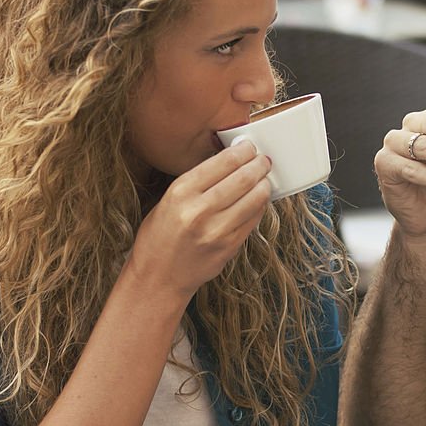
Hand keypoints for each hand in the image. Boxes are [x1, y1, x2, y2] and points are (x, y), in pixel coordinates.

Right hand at [129, 141, 271, 299]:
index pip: (222, 163)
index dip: (242, 151)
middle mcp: (199, 211)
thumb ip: (196, 182)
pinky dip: (260, 206)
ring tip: (265, 177)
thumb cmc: (159, 237)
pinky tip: (259, 199)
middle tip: (263, 160)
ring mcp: (217, 231)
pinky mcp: (230, 247)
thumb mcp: (168, 201)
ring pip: (254, 198)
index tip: (248, 147)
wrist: (159, 278)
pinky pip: (253, 219)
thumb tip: (228, 163)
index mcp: (180, 193)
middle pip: (243, 178)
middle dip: (258, 165)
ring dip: (264, 184)